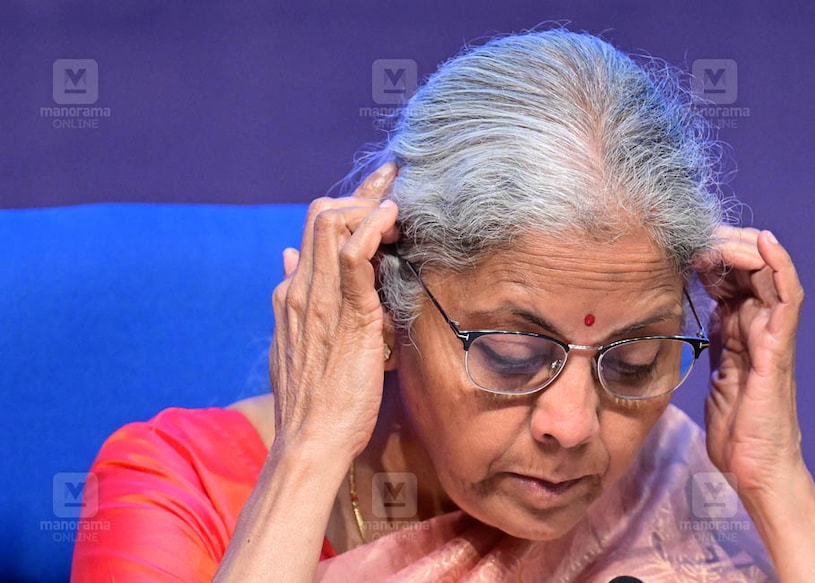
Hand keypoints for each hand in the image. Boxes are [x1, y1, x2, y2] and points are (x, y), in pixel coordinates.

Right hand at [268, 163, 399, 458]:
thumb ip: (297, 300)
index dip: (349, 206)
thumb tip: (287, 259)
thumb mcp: (303, 343)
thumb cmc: (317, 401)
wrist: (310, 440)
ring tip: (400, 196)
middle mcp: (300, 289)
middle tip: (394, 177)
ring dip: (370, 202)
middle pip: (322, 214)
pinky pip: (353, 256)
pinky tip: (392, 217)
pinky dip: (372, 228)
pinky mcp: (345, 314)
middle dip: (361, 190)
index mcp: (293, 294)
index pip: (314, 231)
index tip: (381, 196)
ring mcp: (319, 299)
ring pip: (332, 223)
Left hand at [697, 226, 806, 494]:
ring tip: (717, 229)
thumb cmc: (736, 433)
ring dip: (743, 247)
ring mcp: (773, 336)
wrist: (755, 471)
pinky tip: (763, 243)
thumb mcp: (713, 376)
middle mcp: (759, 328)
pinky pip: (787, 299)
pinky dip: (779, 266)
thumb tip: (683, 319)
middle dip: (720, 244)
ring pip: (766, 274)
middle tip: (692, 229)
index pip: (726, 280)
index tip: (677, 241)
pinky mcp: (779, 348)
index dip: (706, 256)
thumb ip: (710, 345)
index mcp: (739, 334)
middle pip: (746, 269)